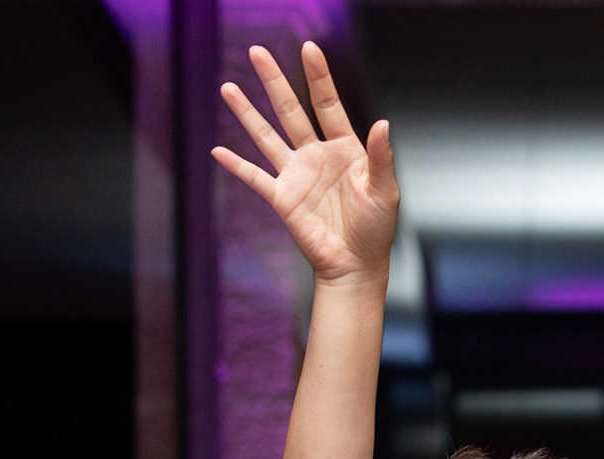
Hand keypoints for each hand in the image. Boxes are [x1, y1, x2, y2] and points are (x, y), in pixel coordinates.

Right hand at [213, 43, 399, 283]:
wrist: (355, 265)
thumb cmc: (376, 230)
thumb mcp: (385, 192)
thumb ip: (381, 158)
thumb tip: (383, 124)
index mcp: (345, 149)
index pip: (328, 104)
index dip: (319, 77)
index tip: (309, 49)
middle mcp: (317, 155)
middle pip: (291, 110)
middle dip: (274, 81)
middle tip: (257, 52)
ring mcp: (297, 174)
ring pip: (267, 136)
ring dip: (247, 113)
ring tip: (228, 87)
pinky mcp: (282, 197)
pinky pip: (255, 177)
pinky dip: (236, 165)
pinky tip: (218, 151)